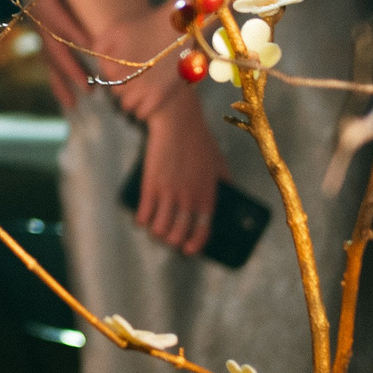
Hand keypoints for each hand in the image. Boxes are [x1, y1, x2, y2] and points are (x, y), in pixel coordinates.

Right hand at [19, 0, 90, 112]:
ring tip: (85, 95)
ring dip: (66, 78)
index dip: (70, 31)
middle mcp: (36, 15)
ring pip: (50, 58)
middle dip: (70, 64)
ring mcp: (38, 31)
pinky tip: (70, 103)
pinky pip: (49, 66)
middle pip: (51, 43)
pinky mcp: (43, 43)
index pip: (54, 16)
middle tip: (89, 81)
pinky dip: (59, 85)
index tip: (91, 45)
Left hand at [91, 4, 188, 123]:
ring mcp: (143, 89)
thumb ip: (100, 46)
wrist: (176, 28)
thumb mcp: (116, 30)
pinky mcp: (160, 96)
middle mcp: (127, 78)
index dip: (115, 69)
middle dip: (124, 84)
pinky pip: (142, 113)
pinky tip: (150, 95)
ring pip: (127, 105)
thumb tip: (98, 65)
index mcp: (114, 65)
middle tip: (137, 74)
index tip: (126, 63)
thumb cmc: (145, 27)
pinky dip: (143, 107)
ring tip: (143, 85)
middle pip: (116, 92)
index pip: (107, 77)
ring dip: (132, 97)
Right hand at [133, 90, 220, 255]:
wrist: (177, 122)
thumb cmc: (199, 140)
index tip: (188, 249)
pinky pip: (145, 213)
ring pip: (160, 228)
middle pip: (178, 233)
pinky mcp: (151, 185)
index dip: (195, 244)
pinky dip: (142, 220)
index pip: (203, 230)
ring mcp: (169, 193)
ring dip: (156, 232)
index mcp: (208, 195)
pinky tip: (142, 219)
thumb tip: (231, 191)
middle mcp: (189, 198)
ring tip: (154, 228)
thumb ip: (224, 180)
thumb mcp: (218, 163)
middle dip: (172, 241)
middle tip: (168, 237)